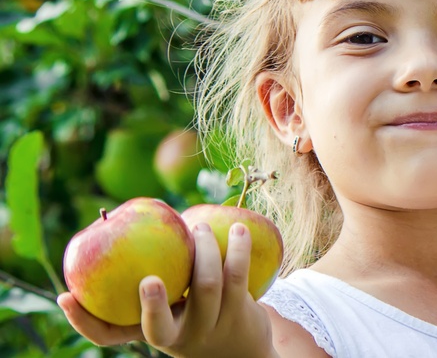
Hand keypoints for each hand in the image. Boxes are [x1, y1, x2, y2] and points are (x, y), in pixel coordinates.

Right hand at [58, 222, 275, 357]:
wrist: (245, 344)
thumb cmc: (199, 310)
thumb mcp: (174, 302)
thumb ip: (156, 269)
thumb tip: (121, 217)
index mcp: (152, 332)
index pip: (109, 335)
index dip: (83, 321)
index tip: (66, 296)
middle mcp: (178, 338)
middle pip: (161, 325)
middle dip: (153, 304)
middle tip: (150, 279)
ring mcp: (209, 330)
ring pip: (208, 288)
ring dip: (205, 250)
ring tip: (200, 225)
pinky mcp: (239, 317)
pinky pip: (238, 276)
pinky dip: (238, 248)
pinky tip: (239, 228)